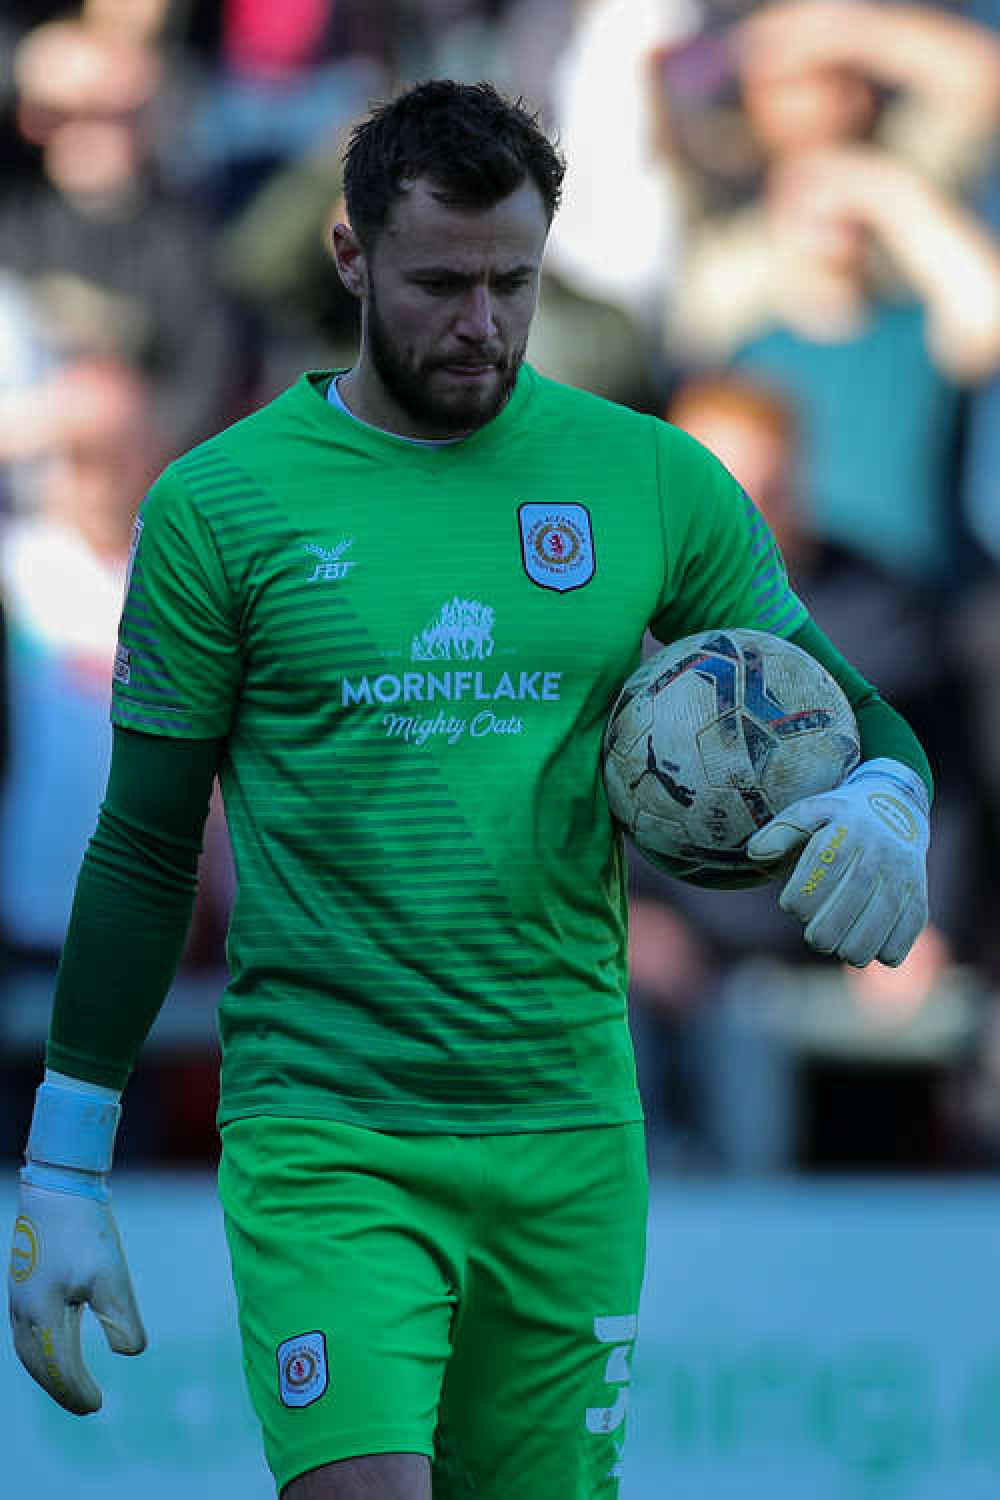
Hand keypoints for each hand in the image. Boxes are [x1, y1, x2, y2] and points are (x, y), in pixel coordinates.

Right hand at [9, 1177, 145, 1413]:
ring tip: (69, 1383)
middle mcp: (24, 1311)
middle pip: (38, 1364)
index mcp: (43, 1315)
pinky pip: (25, 1328)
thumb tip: (130, 1353)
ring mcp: (19, 1295)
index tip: (97, 1406)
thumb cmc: (86, 1231)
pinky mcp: (23, 1280)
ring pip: (28, 1347)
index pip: (58, 1367)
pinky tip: (55, 1342)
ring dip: (47, 1370)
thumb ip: (120, 1318)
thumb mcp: (112, 1275)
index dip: (77, 1390)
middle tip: (85, 1406)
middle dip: (59, 1388)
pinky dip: (39, 1348)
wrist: (58, 1186)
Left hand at [746, 758, 929, 965]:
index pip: (817, 876)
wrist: (897, 807)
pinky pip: (904, 936)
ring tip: (842, 947)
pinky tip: (872, 948)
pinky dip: (887, 949)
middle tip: (816, 937)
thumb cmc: (841, 817)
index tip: (792, 907)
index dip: (799, 901)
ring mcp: (902, 876)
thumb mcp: (810, 811)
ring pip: (876, 926)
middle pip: (847, 905)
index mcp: (845, 833)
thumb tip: (755, 854)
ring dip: (853, 947)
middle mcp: (877, 853)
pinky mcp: (919, 896)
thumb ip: (780, 831)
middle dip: (823, 932)